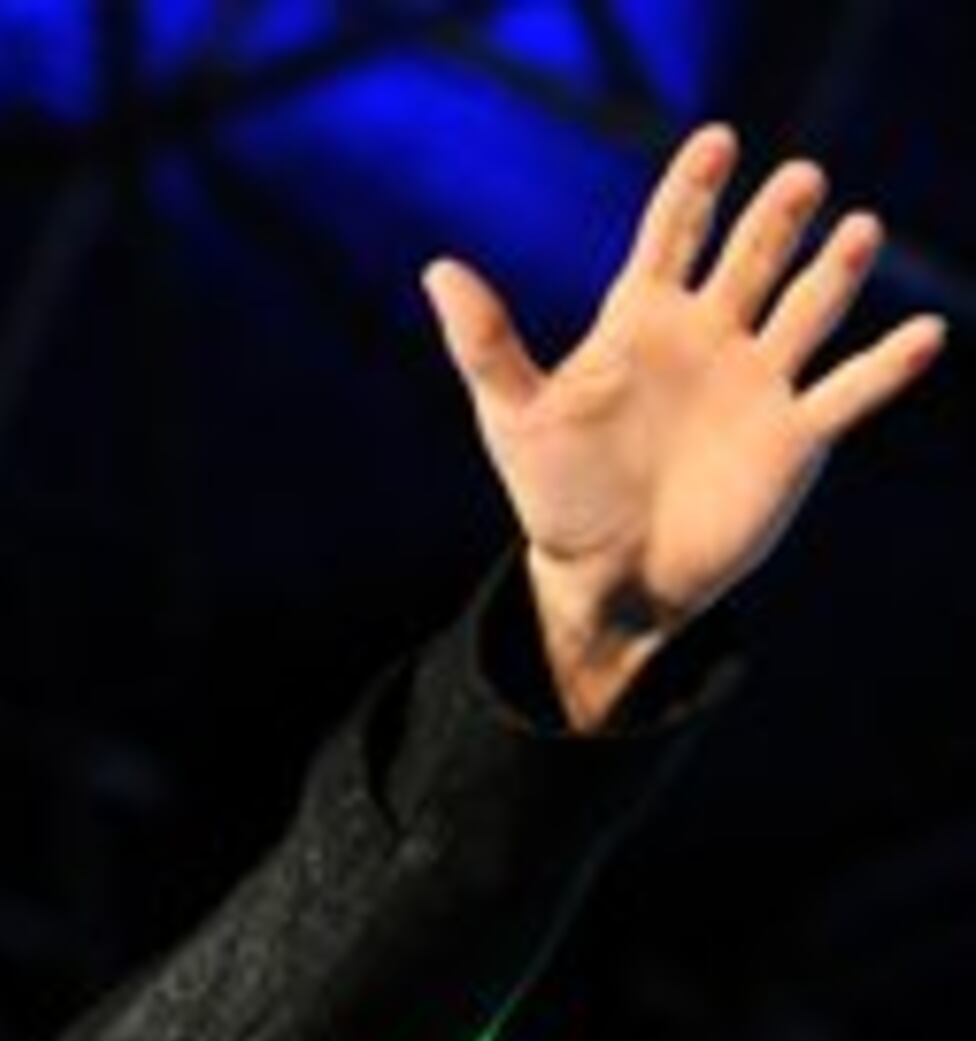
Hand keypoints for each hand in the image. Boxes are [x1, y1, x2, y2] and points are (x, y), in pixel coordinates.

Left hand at [422, 121, 946, 729]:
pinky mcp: (796, 435)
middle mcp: (708, 340)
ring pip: (807, 310)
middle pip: (749, 260)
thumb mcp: (512, 417)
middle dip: (774, 219)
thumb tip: (437, 269)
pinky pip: (850, 391)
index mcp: (640, 325)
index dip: (693, 190)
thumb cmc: (555, 496)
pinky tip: (924, 334)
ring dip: (835, 273)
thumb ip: (484, 343)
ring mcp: (757, 382)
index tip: (717, 141)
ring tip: (860, 228)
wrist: (605, 578)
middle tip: (801, 178)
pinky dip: (887, 365)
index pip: (671, 238)